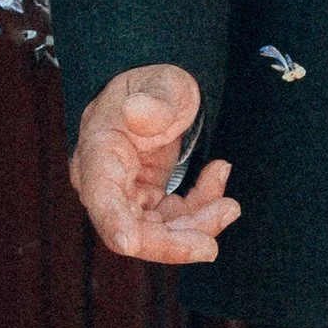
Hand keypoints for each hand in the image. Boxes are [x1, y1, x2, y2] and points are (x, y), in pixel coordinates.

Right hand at [68, 63, 239, 265]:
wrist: (164, 96)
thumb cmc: (157, 86)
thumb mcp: (164, 83)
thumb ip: (154, 99)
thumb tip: (137, 112)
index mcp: (98, 153)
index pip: (101, 195)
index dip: (114, 222)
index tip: (130, 244)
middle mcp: (105, 183)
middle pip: (132, 229)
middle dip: (174, 240)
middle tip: (216, 236)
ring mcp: (126, 197)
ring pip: (158, 232)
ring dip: (196, 225)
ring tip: (229, 205)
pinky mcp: (148, 204)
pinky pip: (174, 221)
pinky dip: (201, 210)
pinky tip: (217, 176)